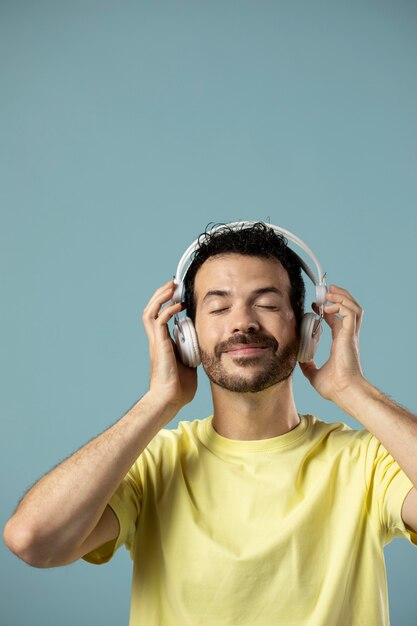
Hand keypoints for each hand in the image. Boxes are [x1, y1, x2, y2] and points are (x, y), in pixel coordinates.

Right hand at [142, 280, 197, 412]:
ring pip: (150, 311)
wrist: (170, 399)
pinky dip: (167, 310)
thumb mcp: (190, 363)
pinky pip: (159, 320)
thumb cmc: (179, 387)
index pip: (159, 317)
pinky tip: (177, 306)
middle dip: (160, 295)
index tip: (178, 295)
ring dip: (160, 297)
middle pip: (151, 310)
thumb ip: (193, 352)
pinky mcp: (159, 344)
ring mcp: (156, 341)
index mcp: (163, 343)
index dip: (166, 304)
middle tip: (172, 284)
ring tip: (171, 287)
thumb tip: (204, 346)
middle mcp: (157, 340)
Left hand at [299, 285, 365, 405]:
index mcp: (341, 343)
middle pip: (349, 309)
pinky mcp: (350, 336)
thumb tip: (299, 361)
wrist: (344, 392)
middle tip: (326, 290)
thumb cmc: (335, 387)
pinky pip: (350, 313)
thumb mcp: (314, 374)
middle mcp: (347, 336)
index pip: (337, 320)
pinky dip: (341, 305)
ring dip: (342, 296)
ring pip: (353, 307)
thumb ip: (308, 366)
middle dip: (339, 296)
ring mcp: (350, 335)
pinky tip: (328, 306)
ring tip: (329, 292)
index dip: (328, 310)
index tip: (315, 305)